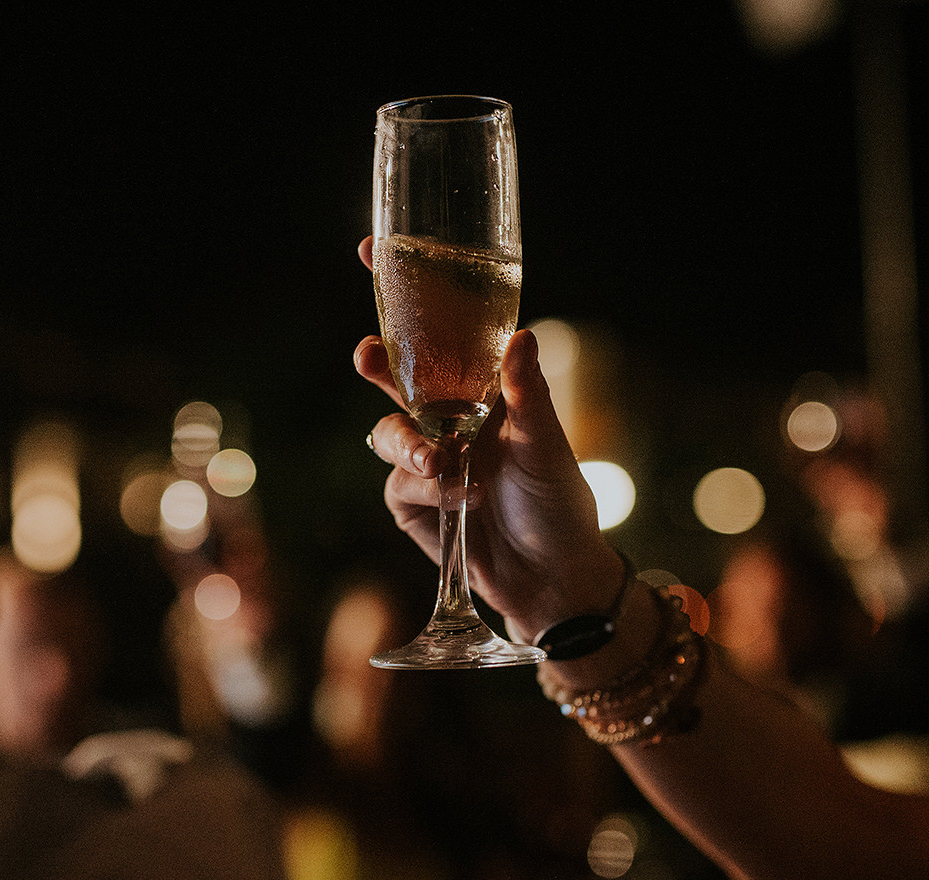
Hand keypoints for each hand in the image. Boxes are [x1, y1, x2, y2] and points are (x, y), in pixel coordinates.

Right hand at [355, 237, 623, 638]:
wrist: (553, 578)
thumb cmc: (561, 504)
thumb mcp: (548, 443)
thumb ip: (527, 393)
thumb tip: (519, 334)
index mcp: (482, 392)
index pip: (438, 335)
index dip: (405, 295)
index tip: (372, 251)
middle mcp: (448, 420)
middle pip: (394, 377)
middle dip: (374, 362)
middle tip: (368, 355)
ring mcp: (426, 462)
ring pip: (389, 433)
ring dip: (413, 446)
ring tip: (446, 464)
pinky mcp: (412, 504)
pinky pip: (399, 483)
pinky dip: (429, 488)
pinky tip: (465, 500)